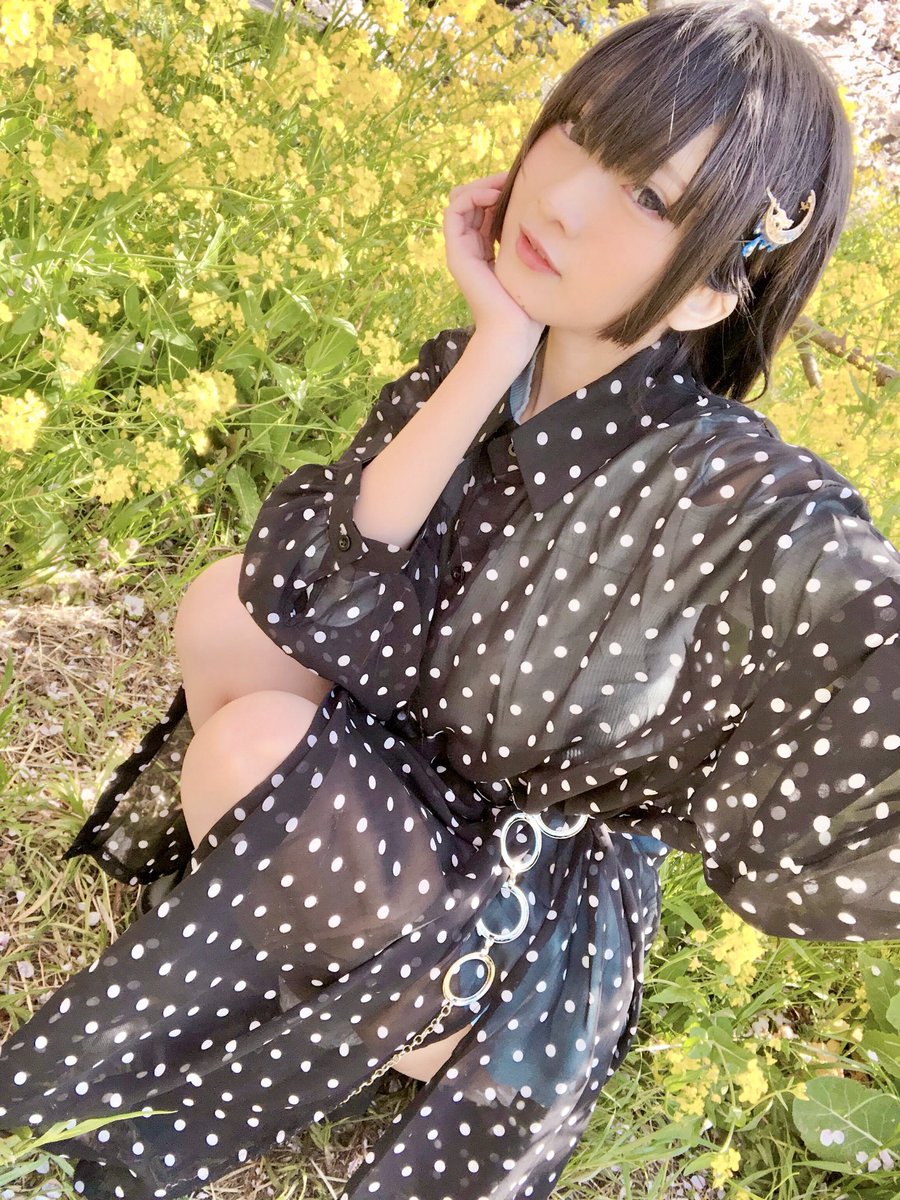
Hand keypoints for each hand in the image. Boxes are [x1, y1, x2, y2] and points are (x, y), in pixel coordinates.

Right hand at [443, 172, 545, 366]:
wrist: (512, 331)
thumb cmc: (527, 305)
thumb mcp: (531, 264)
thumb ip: (528, 240)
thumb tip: (544, 215)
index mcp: (486, 250)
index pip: (484, 209)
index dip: (498, 190)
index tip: (520, 183)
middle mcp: (471, 248)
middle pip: (471, 201)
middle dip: (489, 184)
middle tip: (511, 178)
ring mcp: (462, 250)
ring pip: (460, 202)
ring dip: (480, 186)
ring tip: (502, 185)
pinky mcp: (457, 253)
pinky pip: (453, 212)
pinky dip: (470, 196)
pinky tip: (492, 195)